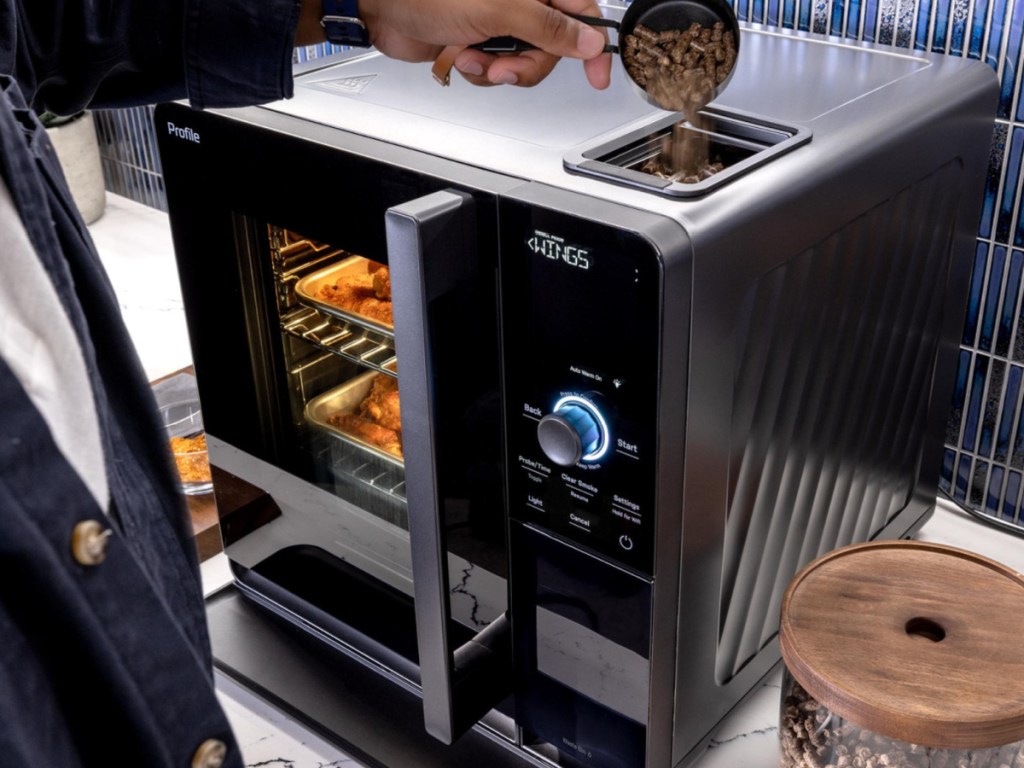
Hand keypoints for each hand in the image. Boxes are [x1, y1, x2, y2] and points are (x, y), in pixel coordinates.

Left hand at [358, 0, 611, 88]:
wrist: (381, 6)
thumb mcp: (500, 7)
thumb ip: (549, 26)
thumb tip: (588, 42)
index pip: (581, 11)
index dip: (592, 46)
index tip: (598, 75)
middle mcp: (520, 1)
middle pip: (552, 47)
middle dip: (526, 64)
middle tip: (502, 64)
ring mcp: (498, 21)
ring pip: (523, 62)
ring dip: (497, 69)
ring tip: (470, 56)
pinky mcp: (478, 41)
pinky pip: (496, 69)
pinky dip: (478, 70)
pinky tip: (458, 56)